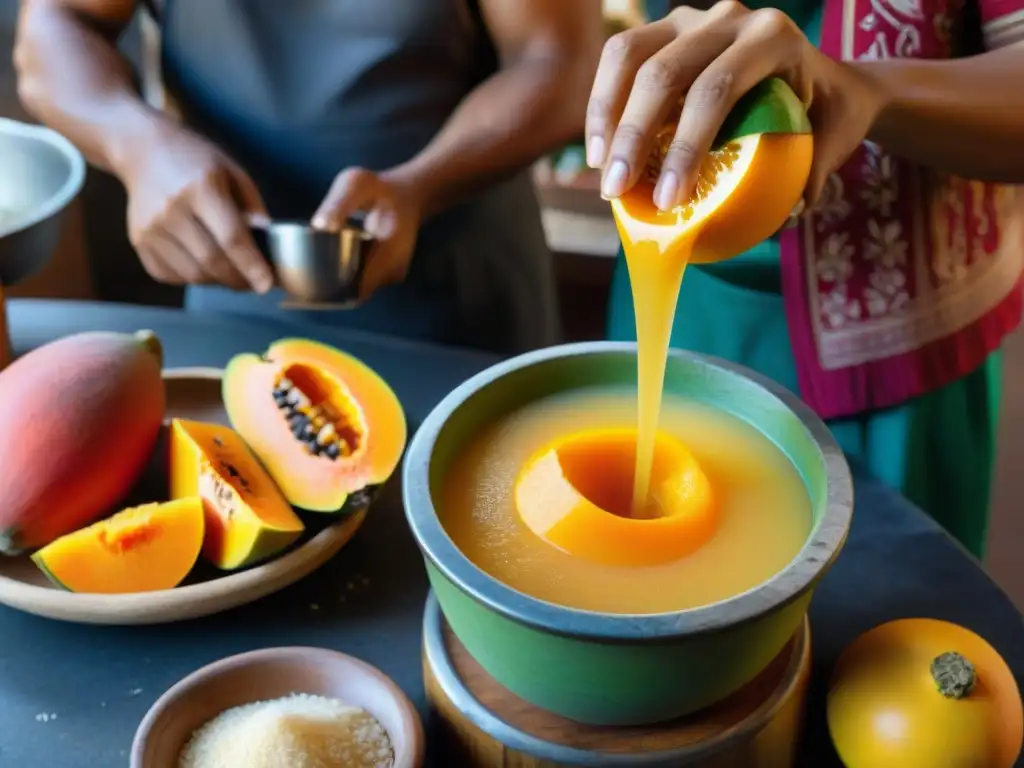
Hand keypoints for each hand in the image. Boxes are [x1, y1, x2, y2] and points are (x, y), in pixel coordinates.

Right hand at [121, 123, 273, 291]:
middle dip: (238, 280)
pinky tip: (203, 267)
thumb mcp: (233, 173)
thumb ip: (253, 209)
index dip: (252, 266)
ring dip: (216, 281)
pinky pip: (170, 275)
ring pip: (191, 274)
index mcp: (202, 188)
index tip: (267, 284)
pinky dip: (192, 278)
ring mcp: (151, 227)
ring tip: (230, 274)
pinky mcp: (138, 240)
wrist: (143, 150)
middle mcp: (172, 209)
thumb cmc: (196, 161)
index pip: (231, 238)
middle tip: (253, 283)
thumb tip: (267, 247)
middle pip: (211, 261)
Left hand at [312, 168, 421, 298]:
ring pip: (357, 290)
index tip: (308, 279)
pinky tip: (330, 261)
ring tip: (312, 267)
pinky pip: (362, 283)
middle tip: (302, 275)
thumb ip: (339, 202)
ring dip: (336, 282)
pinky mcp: (387, 276)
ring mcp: (391, 276)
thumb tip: (319, 226)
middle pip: (355, 292)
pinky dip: (345, 275)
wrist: (409, 194)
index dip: (331, 288)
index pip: (357, 287)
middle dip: (329, 287)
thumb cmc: (380, 187)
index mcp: (389, 254)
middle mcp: (392, 273)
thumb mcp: (357, 183)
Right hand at [585, 1, 886, 209]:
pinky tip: (598, 151)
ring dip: (606, 119)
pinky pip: (618, 59)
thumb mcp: (838, 137)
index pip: (716, 88)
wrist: (816, 72)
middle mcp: (728, 18)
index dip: (686, 146)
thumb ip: (819, 174)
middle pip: (664, 73)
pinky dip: (602, 105)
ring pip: (629, 57)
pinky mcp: (663, 29)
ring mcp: (690, 18)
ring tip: (602, 175)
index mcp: (772, 37)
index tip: (668, 201)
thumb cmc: (826, 110)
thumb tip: (784, 215)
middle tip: (618, 193)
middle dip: (633, 137)